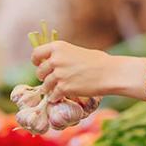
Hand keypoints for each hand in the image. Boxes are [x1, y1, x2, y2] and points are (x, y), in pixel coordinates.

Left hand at [31, 41, 145, 100]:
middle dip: (45, 78)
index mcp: (58, 47)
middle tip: (54, 80)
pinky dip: (56, 98)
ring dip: (51, 89)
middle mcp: (55, 59)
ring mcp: (59, 74)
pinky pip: (53, 96)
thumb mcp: (76, 51)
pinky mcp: (64, 88)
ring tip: (60, 89)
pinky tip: (62, 96)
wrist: (109, 73)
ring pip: (45, 86)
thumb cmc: (98, 61)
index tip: (39, 65)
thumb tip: (50, 61)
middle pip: (40, 72)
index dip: (36, 61)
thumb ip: (62, 56)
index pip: (36, 54)